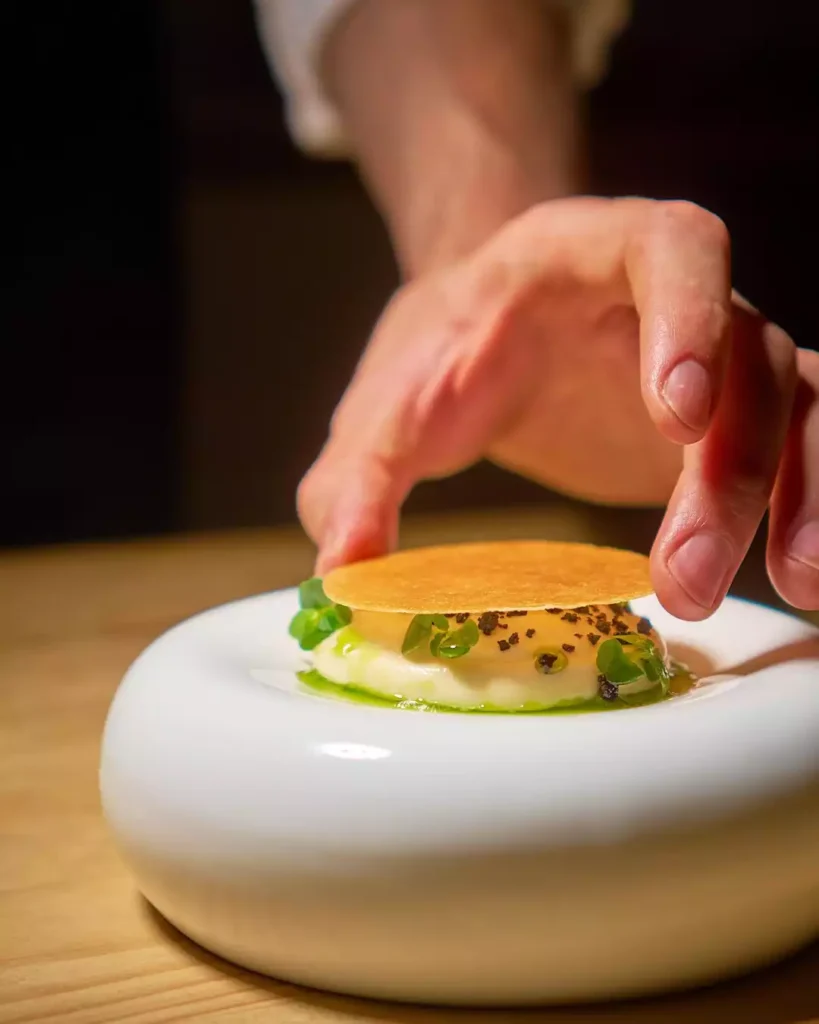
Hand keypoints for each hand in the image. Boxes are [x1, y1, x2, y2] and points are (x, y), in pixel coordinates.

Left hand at [299, 197, 818, 618]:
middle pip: (750, 356)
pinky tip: (804, 581)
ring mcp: (720, 360)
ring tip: (797, 590)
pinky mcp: (734, 423)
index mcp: (590, 254)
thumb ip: (357, 478)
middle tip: (680, 579)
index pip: (673, 247)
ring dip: (803, 497)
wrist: (485, 332)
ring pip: (804, 407)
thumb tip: (344, 578)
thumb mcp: (387, 406)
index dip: (689, 316)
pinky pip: (808, 450)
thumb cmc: (443, 352)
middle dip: (729, 471)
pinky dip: (815, 507)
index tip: (675, 416)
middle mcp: (678, 297)